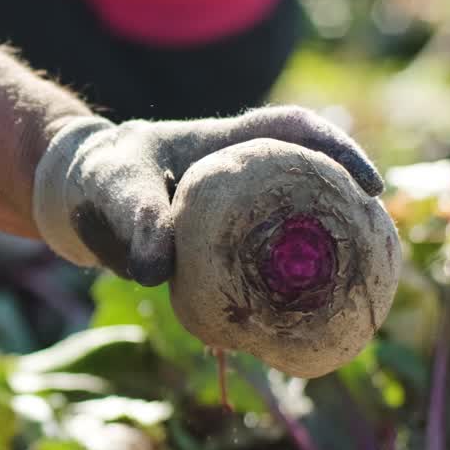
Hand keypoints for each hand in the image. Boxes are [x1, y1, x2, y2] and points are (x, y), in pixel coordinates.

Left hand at [32, 107, 383, 284]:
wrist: (78, 198)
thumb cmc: (104, 175)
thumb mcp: (116, 189)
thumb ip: (137, 221)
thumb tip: (152, 273)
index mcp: (225, 144)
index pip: (292, 130)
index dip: (337, 150)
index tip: (367, 185)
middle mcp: (241, 177)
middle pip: (309, 183)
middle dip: (343, 211)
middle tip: (370, 249)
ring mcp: (235, 214)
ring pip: (289, 229)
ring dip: (316, 252)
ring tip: (346, 289)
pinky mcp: (222, 252)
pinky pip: (260, 267)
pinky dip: (276, 288)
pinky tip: (289, 320)